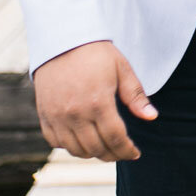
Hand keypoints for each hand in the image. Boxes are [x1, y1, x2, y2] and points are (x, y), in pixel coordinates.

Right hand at [32, 40, 155, 160]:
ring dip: (92, 153)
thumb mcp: (121, 69)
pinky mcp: (44, 115)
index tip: (135, 153)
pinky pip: (55, 142)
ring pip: (76, 150)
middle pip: (96, 148)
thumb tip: (152, 117)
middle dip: (113, 154)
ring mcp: (57, 116)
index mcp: (98, 102)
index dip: (127, 150)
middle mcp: (75, 113)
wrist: (62, 41)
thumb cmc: (96, 53)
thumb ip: (136, 96)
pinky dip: (70, 147)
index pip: (115, 138)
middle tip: (122, 152)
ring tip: (105, 148)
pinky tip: (82, 141)